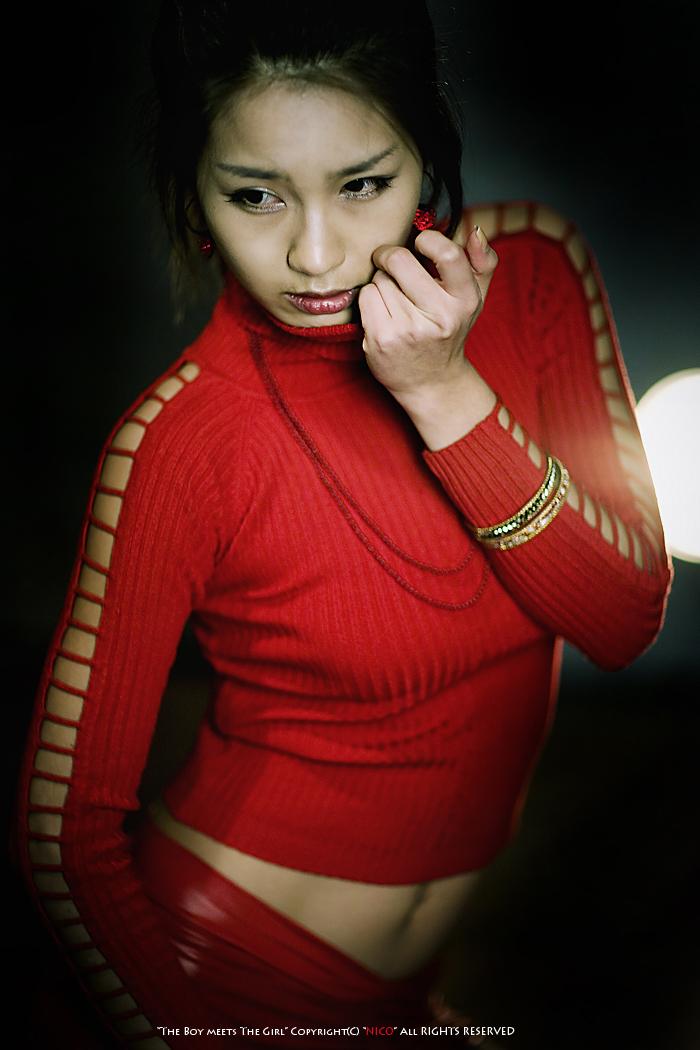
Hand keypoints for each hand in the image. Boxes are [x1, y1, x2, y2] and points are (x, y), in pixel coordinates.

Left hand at [358, 226, 497, 450]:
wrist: (430, 382)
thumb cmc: (449, 331)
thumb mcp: (475, 298)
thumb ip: (482, 261)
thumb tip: (475, 230)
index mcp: (465, 300)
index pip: (448, 254)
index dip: (426, 239)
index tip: (419, 243)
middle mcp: (440, 316)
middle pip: (399, 260)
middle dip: (390, 256)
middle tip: (392, 263)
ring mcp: (409, 330)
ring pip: (379, 278)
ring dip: (381, 282)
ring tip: (395, 300)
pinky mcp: (383, 339)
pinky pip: (366, 296)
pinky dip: (370, 299)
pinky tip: (383, 313)